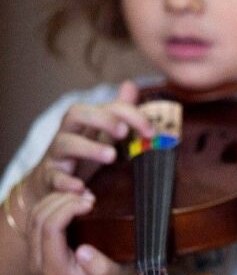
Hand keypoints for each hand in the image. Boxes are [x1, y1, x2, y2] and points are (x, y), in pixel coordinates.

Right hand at [17, 81, 148, 274]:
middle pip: (76, 113)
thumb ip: (118, 112)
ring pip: (64, 142)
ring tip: (111, 156)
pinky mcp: (49, 177)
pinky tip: (83, 189)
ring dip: (89, 148)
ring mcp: (57, 155)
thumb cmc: (81, 156)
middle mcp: (68, 133)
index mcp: (85, 123)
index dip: (130, 113)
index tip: (151, 130)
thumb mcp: (100, 133)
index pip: (106, 106)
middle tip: (123, 132)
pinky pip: (55, 177)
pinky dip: (68, 183)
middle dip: (101, 118)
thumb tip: (131, 86)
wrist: (47, 185)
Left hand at [26, 190, 132, 274]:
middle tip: (90, 196)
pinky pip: (37, 215)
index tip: (91, 202)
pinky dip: (54, 201)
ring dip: (58, 198)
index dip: (68, 209)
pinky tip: (74, 199)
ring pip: (35, 214)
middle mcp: (37, 262)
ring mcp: (34, 252)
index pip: (50, 228)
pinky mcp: (37, 244)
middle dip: (63, 200)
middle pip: (39, 218)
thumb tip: (83, 252)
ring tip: (83, 195)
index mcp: (54, 269)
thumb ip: (101, 269)